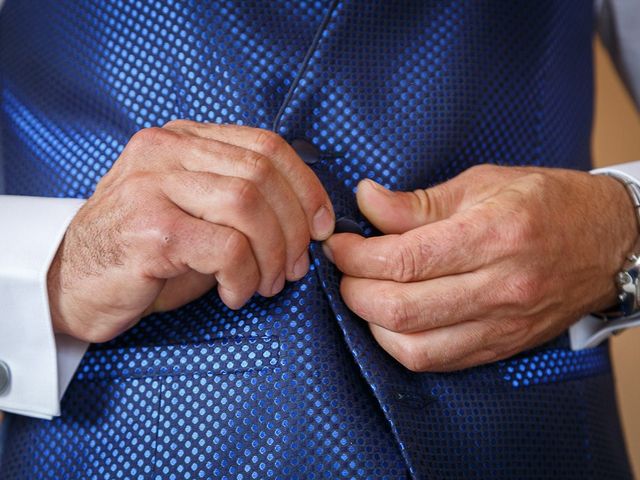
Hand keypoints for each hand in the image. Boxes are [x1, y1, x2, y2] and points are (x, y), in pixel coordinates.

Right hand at [48, 121, 334, 342]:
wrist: (71, 285)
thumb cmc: (143, 253)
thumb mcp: (196, 213)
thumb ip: (244, 202)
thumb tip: (310, 223)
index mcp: (184, 140)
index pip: (267, 145)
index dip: (307, 187)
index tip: (322, 226)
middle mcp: (166, 151)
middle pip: (263, 174)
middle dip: (294, 229)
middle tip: (294, 268)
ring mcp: (153, 186)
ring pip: (249, 205)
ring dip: (273, 255)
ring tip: (266, 284)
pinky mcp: (150, 229)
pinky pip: (227, 247)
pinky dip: (245, 277)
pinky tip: (234, 294)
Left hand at [323, 164, 636, 371]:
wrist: (608, 242)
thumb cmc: (547, 202)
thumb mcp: (482, 184)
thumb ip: (418, 202)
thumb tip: (365, 201)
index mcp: (493, 235)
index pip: (404, 260)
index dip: (356, 256)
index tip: (338, 245)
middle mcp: (499, 287)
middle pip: (401, 310)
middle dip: (354, 291)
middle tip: (344, 269)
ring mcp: (502, 324)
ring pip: (414, 347)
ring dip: (372, 324)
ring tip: (364, 293)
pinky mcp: (501, 346)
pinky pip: (437, 362)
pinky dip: (401, 345)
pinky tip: (390, 320)